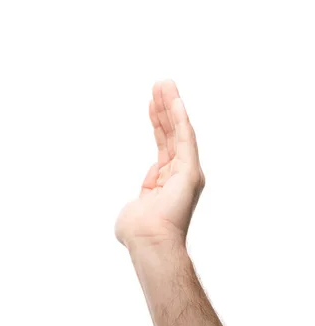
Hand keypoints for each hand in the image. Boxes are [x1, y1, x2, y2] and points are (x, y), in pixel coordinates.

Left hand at [116, 80, 204, 249]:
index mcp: (166, 180)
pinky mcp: (190, 170)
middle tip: (160, 84)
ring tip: (165, 83)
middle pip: (171, 133)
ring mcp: (186, 171)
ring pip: (179, 131)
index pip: (163, 144)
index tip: (151, 102)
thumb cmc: (138, 231)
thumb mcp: (135, 208)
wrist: (148, 242)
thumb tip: (145, 190)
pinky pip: (185, 137)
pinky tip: (174, 99)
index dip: (157, 122)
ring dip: (172, 106)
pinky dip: (180, 117)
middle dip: (165, 108)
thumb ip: (141, 197)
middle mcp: (180, 173)